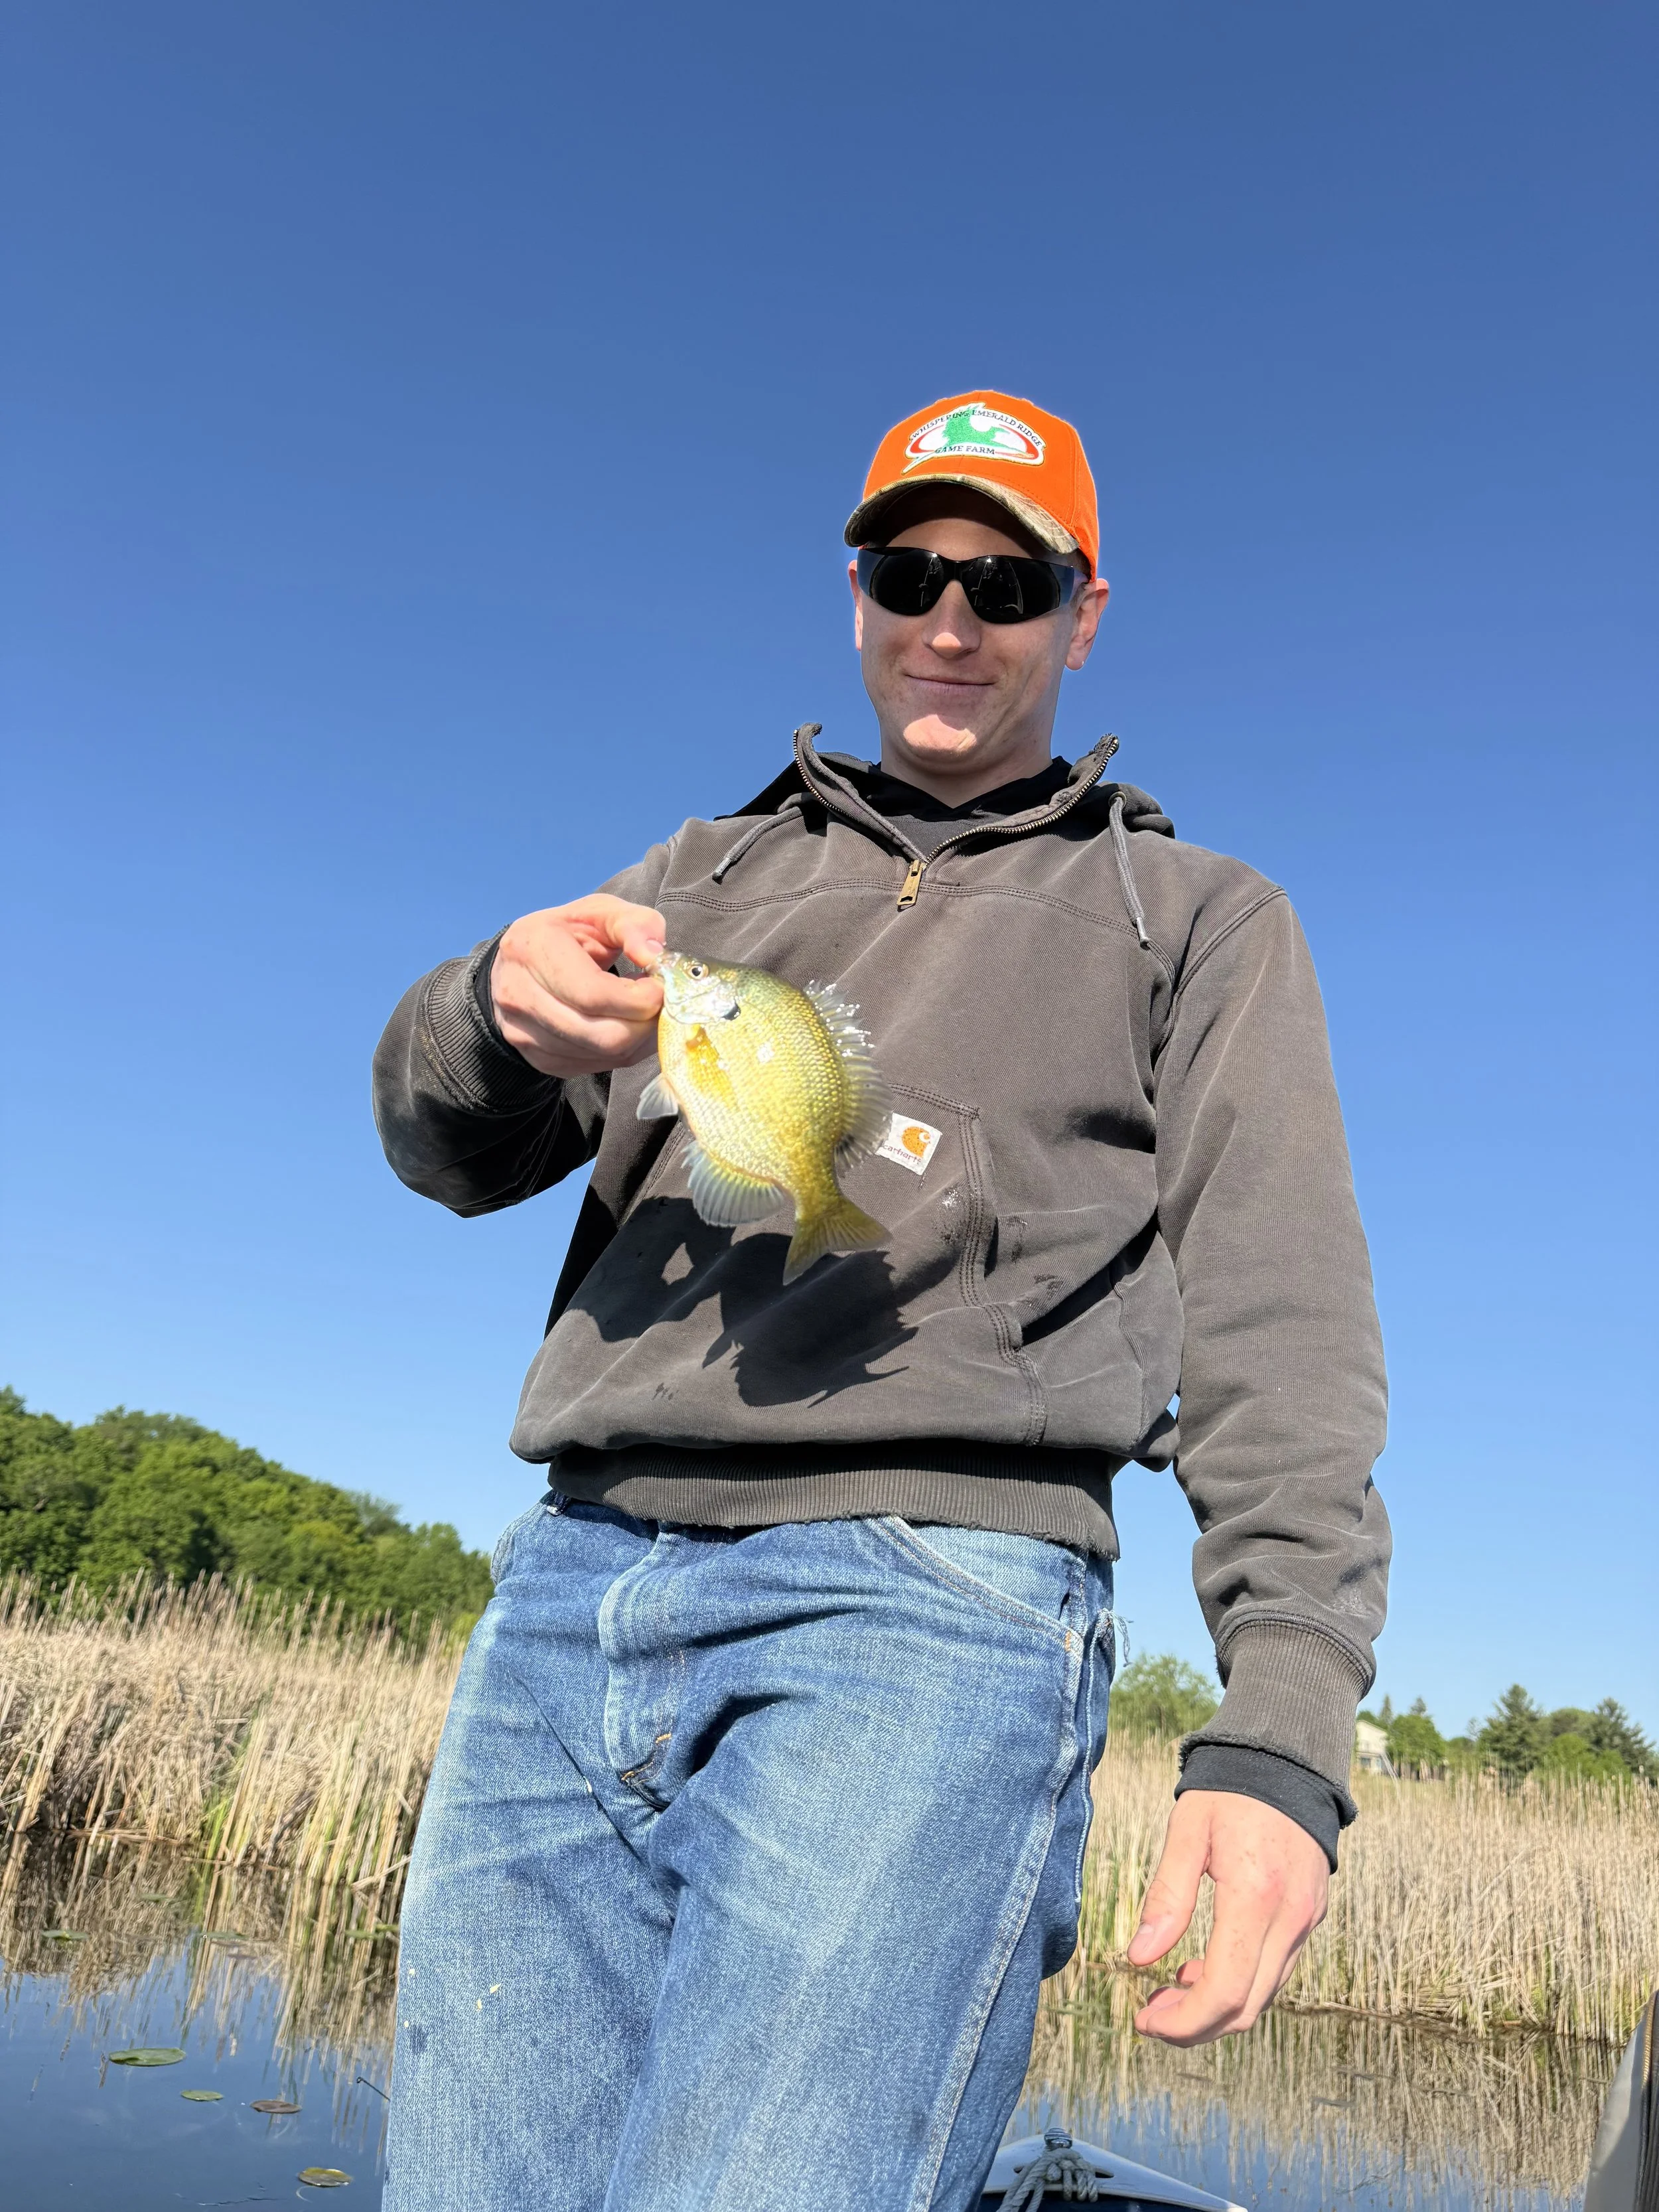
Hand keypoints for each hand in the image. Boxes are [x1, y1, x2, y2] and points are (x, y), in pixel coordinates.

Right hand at [490, 895, 666, 1077]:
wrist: (520, 965)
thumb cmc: (568, 934)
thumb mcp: (602, 912)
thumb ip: (636, 925)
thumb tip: (654, 957)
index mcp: (532, 950)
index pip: (593, 995)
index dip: (638, 998)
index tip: (661, 987)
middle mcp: (519, 996)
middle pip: (603, 1035)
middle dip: (645, 1023)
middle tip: (659, 1003)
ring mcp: (524, 1033)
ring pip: (603, 1054)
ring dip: (639, 1038)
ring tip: (642, 1010)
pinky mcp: (539, 1059)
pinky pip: (596, 1066)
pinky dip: (624, 1050)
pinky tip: (625, 1024)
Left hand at [1126, 1789, 1327, 2044]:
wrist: (1288, 1761)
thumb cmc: (1229, 1790)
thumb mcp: (1187, 1831)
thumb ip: (1166, 1896)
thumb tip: (1139, 1958)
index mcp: (1255, 1897)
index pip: (1225, 1992)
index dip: (1183, 2022)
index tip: (1145, 2019)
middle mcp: (1290, 1919)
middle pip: (1246, 2008)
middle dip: (1195, 2025)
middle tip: (1150, 2013)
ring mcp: (1306, 1922)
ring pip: (1264, 1996)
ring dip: (1216, 2008)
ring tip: (1169, 1990)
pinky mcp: (1310, 1918)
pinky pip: (1276, 1971)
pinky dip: (1240, 1984)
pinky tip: (1203, 1966)